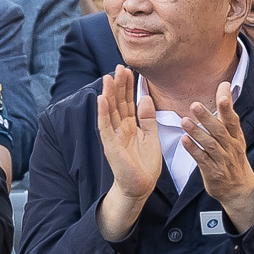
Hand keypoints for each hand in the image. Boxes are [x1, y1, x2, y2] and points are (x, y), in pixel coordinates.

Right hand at [96, 66, 162, 201]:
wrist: (140, 187)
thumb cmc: (144, 165)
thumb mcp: (151, 136)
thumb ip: (148, 118)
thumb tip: (145, 97)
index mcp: (130, 126)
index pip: (128, 102)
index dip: (128, 86)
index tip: (129, 70)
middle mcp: (120, 128)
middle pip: (118, 103)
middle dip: (118, 85)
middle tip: (119, 67)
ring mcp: (113, 136)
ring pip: (110, 111)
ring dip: (108, 94)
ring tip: (108, 77)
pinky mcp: (110, 146)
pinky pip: (105, 126)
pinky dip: (103, 113)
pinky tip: (101, 99)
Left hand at [181, 82, 253, 224]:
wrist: (238, 189)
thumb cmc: (233, 156)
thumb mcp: (234, 135)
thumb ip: (226, 111)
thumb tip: (224, 85)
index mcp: (236, 137)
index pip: (232, 120)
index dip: (227, 107)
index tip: (222, 93)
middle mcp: (230, 147)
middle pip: (219, 131)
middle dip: (208, 118)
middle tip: (195, 105)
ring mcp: (222, 160)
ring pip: (210, 145)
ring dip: (197, 133)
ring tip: (184, 121)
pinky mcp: (213, 172)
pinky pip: (202, 160)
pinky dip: (194, 150)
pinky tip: (184, 141)